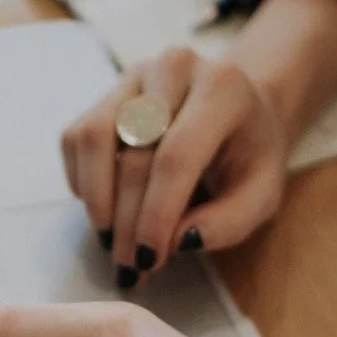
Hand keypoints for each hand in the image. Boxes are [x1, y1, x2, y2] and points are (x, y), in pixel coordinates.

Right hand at [60, 48, 286, 287]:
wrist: (238, 109)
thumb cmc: (250, 155)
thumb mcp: (261, 194)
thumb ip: (229, 222)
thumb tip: (178, 241)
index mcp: (222, 89)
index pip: (176, 156)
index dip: (156, 214)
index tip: (149, 259)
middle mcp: (174, 69)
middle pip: (134, 154)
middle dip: (127, 221)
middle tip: (129, 266)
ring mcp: (134, 76)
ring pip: (93, 138)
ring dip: (97, 200)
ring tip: (111, 240)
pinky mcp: (105, 92)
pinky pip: (76, 139)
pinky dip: (83, 182)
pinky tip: (107, 207)